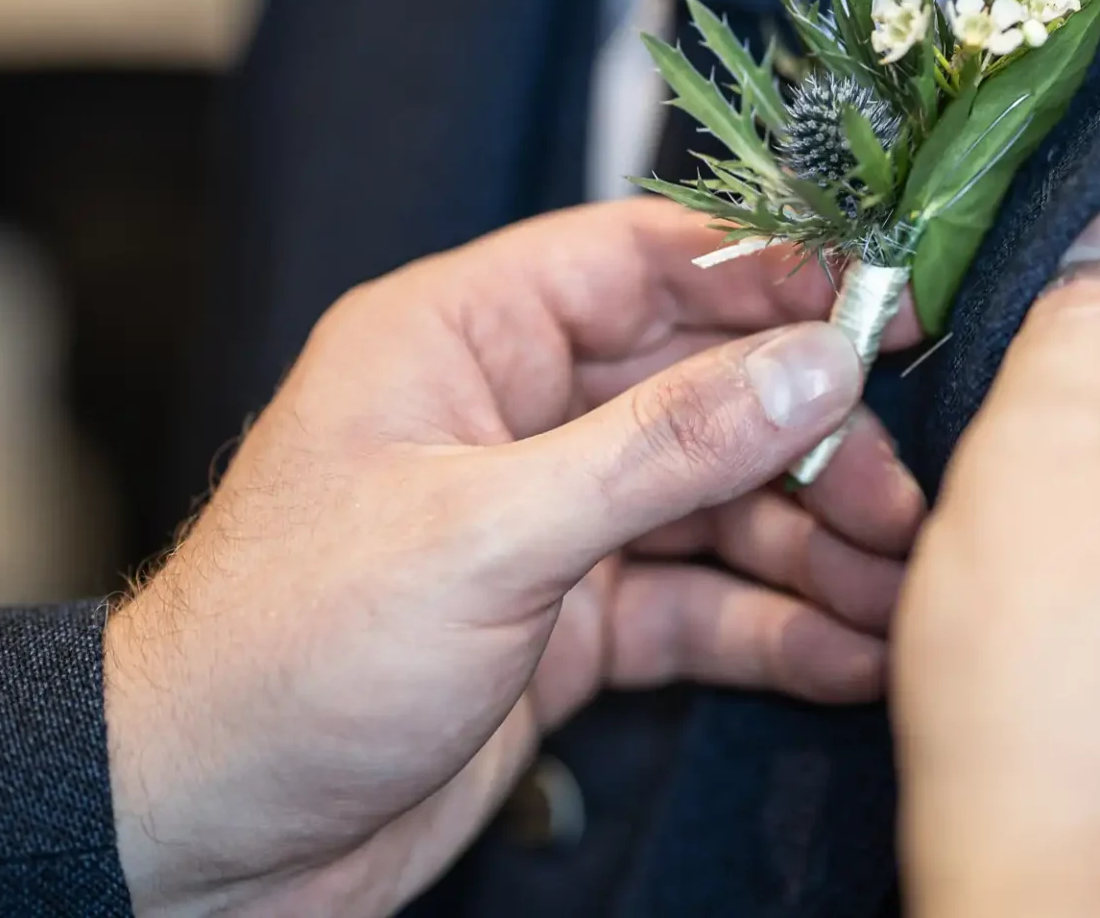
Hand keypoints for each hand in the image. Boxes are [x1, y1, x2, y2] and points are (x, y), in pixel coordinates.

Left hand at [105, 199, 923, 916]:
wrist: (200, 839)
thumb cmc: (287, 655)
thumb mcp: (487, 537)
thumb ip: (662, 449)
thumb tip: (811, 366)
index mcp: (463, 338)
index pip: (643, 260)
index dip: (771, 275)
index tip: (885, 306)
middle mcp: (513, 416)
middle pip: (700, 388)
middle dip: (806, 442)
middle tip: (899, 497)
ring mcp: (545, 523)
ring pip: (709, 504)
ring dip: (806, 545)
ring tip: (896, 591)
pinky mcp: (566, 624)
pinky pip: (691, 604)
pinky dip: (766, 629)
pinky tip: (845, 656)